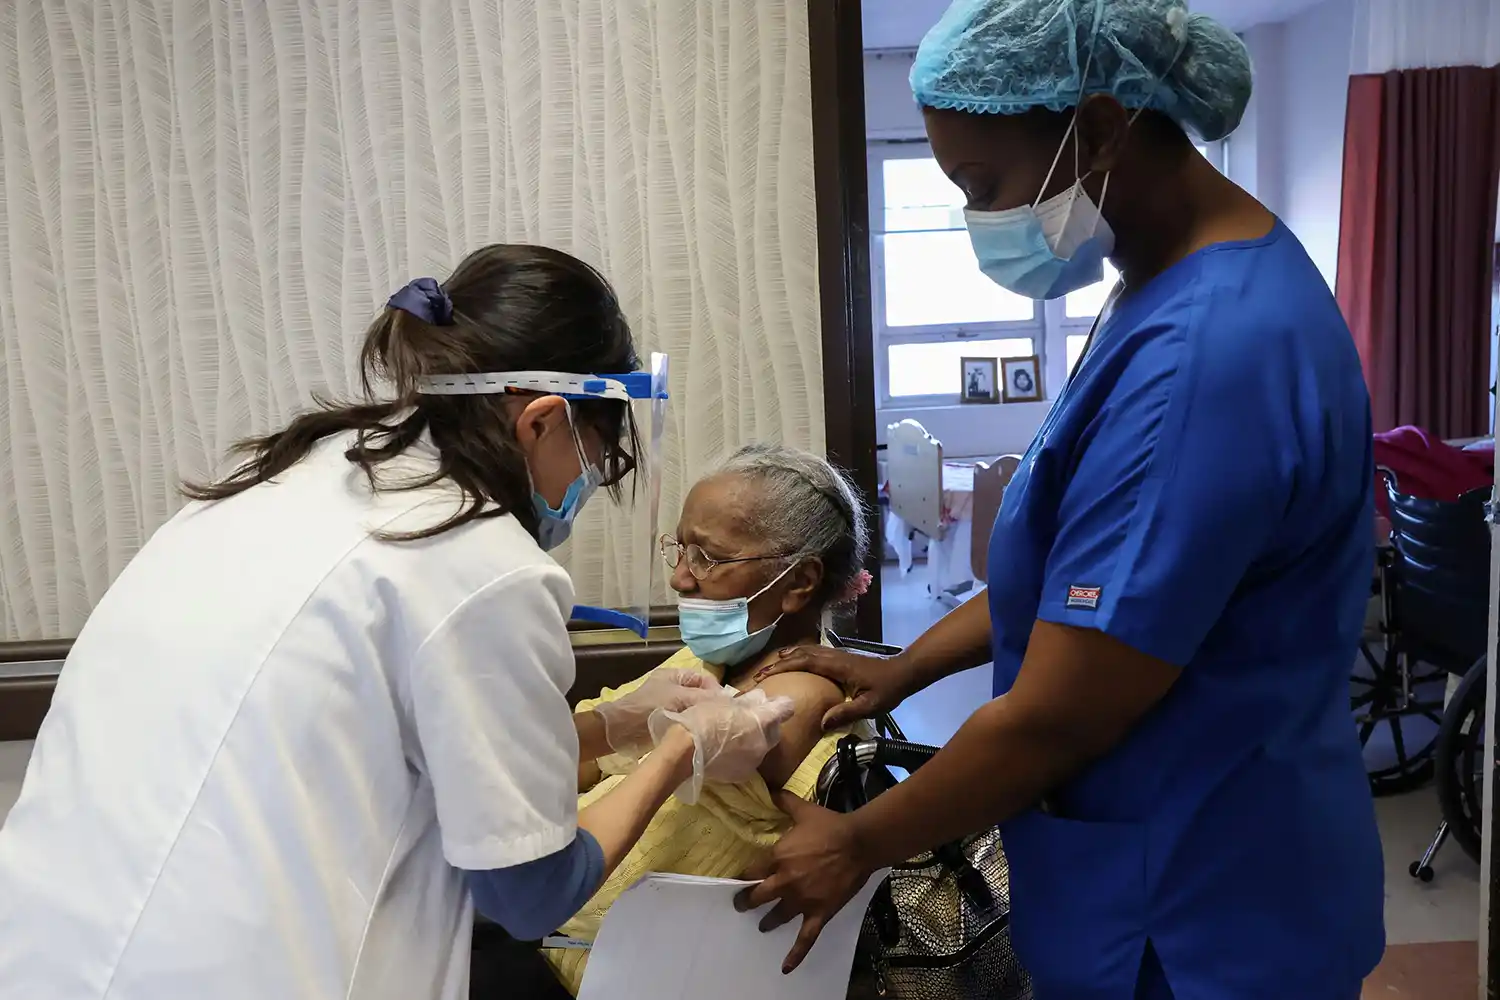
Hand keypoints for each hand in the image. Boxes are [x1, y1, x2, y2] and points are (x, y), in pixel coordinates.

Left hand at [593, 668, 722, 755]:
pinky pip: (686, 721)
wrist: (619, 731)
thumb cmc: (648, 708)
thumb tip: (729, 702)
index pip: (705, 679)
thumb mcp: (679, 699)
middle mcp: (673, 687)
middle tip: (722, 719)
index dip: (717, 690)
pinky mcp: (665, 721)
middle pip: (700, 695)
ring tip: (713, 728)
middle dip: (711, 705)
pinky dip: (693, 726)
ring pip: (694, 709)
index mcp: (675, 675)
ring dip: (702, 717)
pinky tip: (701, 735)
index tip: (727, 707)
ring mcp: (668, 705)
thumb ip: (704, 699)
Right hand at [647, 689, 795, 802]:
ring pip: (762, 747)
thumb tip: (759, 699)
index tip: (773, 702)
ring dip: (755, 739)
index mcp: (761, 721)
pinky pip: (749, 760)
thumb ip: (745, 702)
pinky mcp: (742, 774)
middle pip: (775, 731)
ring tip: (736, 734)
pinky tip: (728, 749)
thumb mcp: (723, 701)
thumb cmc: (702, 718)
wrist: (685, 750)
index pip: (784, 710)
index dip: (780, 704)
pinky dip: (743, 753)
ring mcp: (754, 761)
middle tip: (751, 716)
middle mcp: (764, 743)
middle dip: (768, 723)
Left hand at [735, 791, 873, 973]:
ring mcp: (802, 901)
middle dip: (746, 901)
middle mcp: (785, 882)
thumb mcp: (804, 810)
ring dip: (767, 922)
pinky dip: (795, 954)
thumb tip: (769, 787)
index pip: (751, 873)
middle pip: (757, 897)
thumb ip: (783, 801)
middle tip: (741, 904)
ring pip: (777, 917)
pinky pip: (805, 938)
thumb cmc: (830, 826)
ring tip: (763, 925)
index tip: (737, 881)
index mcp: (778, 858)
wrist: (858, 843)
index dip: (743, 878)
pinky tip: (785, 967)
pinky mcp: (819, 914)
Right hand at [754, 646, 917, 730]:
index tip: (765, 675)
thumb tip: (822, 723)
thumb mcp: (870, 706)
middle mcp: (834, 657)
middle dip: (779, 662)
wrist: (904, 672)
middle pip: (801, 654)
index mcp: (838, 666)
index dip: (783, 667)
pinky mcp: (840, 658)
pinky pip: (814, 654)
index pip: (804, 662)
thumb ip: (847, 713)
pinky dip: (799, 657)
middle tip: (760, 674)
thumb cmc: (888, 690)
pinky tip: (795, 664)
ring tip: (771, 668)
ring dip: (788, 657)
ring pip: (807, 651)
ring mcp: (837, 655)